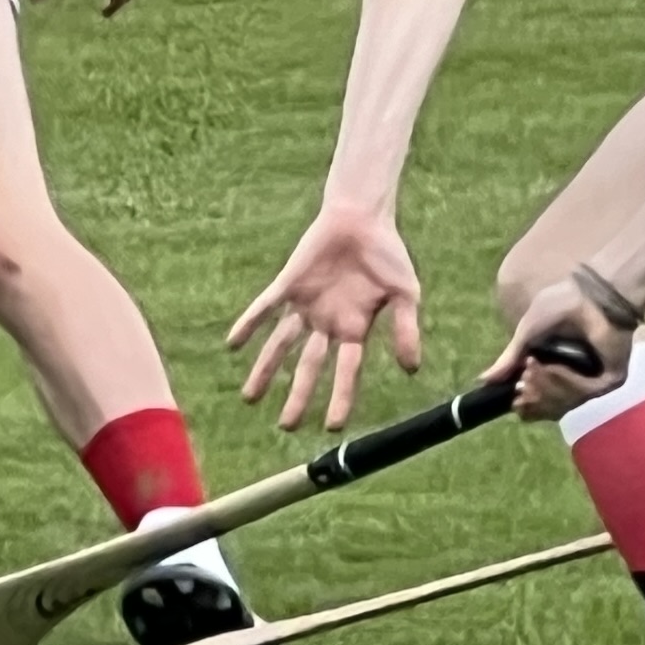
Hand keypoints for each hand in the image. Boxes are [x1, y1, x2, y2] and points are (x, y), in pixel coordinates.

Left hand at [226, 203, 424, 429]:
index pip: (346, 373)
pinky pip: (265, 308)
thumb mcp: (406, 294)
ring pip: (281, 345)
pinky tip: (231, 344)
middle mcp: (327, 324)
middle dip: (297, 397)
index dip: (340, 399)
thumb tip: (412, 370)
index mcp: (355, 330)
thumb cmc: (388, 255)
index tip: (332, 427)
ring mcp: (305, 306)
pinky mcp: (288, 284)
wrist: (363, 217)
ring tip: (248, 398)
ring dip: (265, 370)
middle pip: (309, 367)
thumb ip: (407, 330)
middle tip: (285, 426)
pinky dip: (249, 325)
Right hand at [488, 271, 632, 421]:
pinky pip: (585, 393)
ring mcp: (595, 381)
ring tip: (535, 368)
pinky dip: (566, 383)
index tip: (514, 401)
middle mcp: (576, 380)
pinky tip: (552, 369)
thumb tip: (483, 380)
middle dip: (535, 396)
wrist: (589, 293)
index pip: (541, 402)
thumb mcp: (527, 332)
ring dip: (547, 389)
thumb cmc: (560, 305)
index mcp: (556, 371)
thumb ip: (510, 358)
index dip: (527, 405)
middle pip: (552, 408)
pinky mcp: (612, 379)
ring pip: (567, 403)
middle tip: (524, 379)